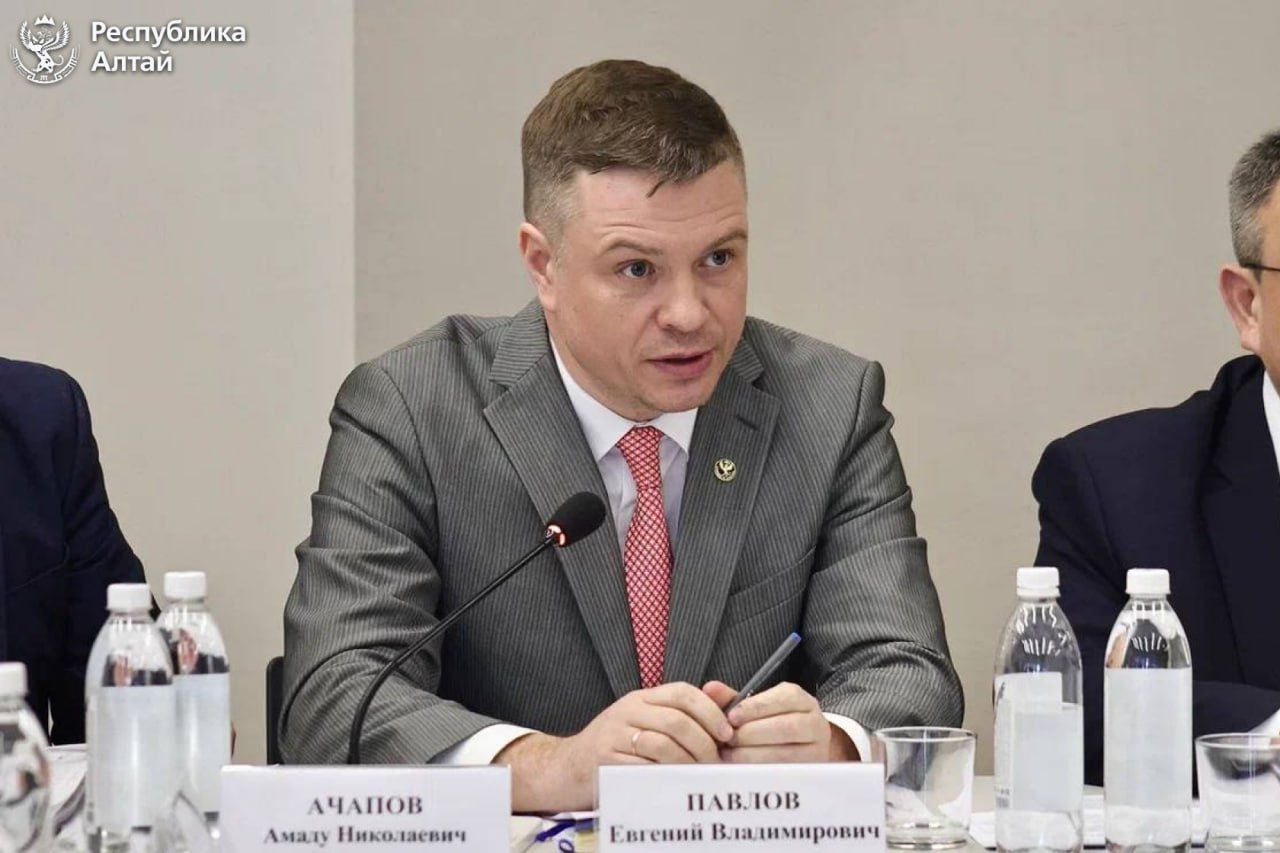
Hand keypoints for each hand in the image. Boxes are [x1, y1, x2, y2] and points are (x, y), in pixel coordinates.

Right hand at [496, 682, 733, 810]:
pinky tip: (675, 783)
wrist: (568, 768)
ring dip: (688, 763)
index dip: (710, 711)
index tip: (727, 733)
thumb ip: (685, 710)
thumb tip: (727, 696)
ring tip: (698, 775)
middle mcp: (627, 710)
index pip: (682, 692)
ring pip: (662, 744)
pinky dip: (665, 777)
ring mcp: (614, 735)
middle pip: (677, 720)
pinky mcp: (605, 760)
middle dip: (703, 743)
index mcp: (642, 698)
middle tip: (715, 761)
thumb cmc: (617, 746)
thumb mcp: (648, 721)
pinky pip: (643, 768)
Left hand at [704, 680, 848, 762]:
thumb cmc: (770, 724)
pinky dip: (761, 771)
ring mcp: (816, 750)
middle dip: (752, 734)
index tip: (731, 718)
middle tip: (727, 740)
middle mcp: (814, 722)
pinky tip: (742, 770)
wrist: (800, 749)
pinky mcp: (810, 773)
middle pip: (786, 727)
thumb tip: (709, 689)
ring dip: (754, 755)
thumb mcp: (754, 708)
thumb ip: (731, 699)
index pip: (782, 698)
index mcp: (799, 699)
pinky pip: (786, 774)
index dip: (755, 708)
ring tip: (731, 755)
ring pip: (787, 753)